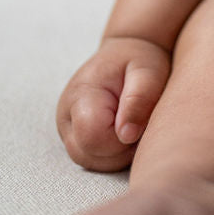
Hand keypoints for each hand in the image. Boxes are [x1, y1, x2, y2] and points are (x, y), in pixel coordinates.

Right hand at [56, 36, 171, 170]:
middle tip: (139, 123)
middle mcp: (66, 116)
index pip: (92, 138)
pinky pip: (93, 160)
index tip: (140, 121)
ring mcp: (68, 130)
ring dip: (117, 154)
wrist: (126, 51)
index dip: (122, 140)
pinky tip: (126, 134)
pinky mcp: (75, 138)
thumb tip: (126, 135)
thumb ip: (139, 98)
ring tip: (133, 126)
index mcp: (81, 95)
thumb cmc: (138, 59)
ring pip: (89, 162)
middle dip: (120, 150)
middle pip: (88, 156)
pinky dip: (112, 155)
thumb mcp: (147, 70)